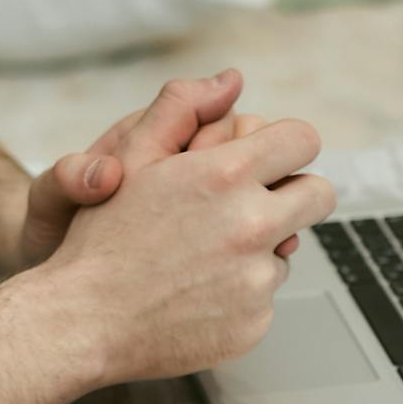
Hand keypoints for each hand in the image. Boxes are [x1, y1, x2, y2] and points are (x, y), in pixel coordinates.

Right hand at [45, 79, 335, 382]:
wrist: (84, 322)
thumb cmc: (103, 240)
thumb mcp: (131, 157)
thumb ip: (181, 109)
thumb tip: (230, 81)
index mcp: (226, 176)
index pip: (303, 142)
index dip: (288, 147)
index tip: (272, 159)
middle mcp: (252, 226)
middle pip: (318, 196)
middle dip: (294, 193)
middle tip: (259, 203)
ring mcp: (256, 280)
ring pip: (287, 250)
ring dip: (259, 249)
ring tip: (202, 258)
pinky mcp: (255, 323)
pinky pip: (265, 298)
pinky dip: (240, 295)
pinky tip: (197, 294)